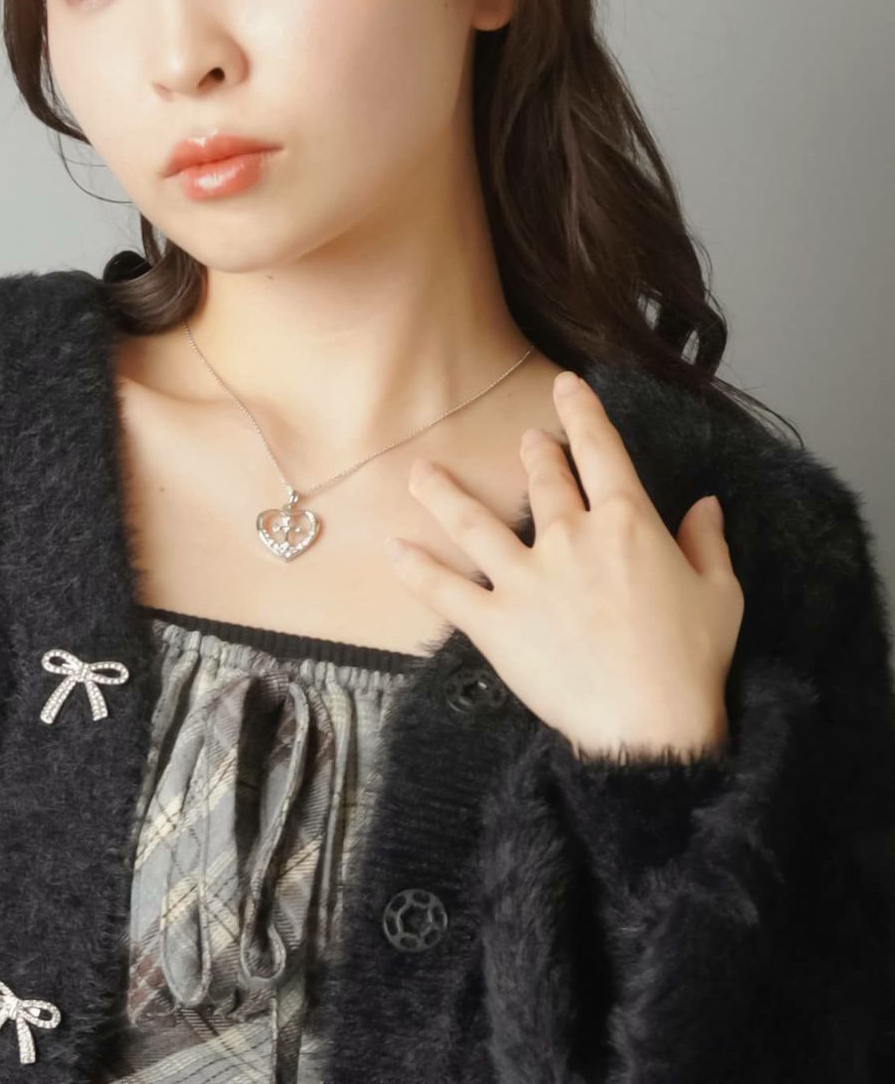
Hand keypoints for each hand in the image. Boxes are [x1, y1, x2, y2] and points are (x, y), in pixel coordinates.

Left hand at [384, 370, 743, 762]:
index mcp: (628, 523)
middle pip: (543, 480)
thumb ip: (708, 543)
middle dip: (534, 454)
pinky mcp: (494, 621)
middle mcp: (570, 537)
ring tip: (420, 473)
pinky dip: (417, 570)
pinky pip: (446, 590)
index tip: (566, 386)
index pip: (600, 451)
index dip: (582, 413)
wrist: (650, 727)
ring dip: (444, 494)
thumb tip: (706, 503)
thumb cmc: (691, 662)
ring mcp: (526, 578)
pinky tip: (393, 549)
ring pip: (474, 523)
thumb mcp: (720, 594)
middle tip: (526, 440)